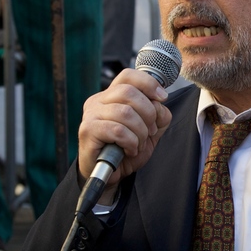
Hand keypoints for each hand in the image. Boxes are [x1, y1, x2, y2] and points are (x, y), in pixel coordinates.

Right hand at [77, 69, 172, 191]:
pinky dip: (131, 142)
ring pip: (125, 112)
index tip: (162, 98)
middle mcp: (98, 100)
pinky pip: (117, 130)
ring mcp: (91, 115)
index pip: (128, 76)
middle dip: (148, 113)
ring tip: (139, 143)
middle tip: (150, 131)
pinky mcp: (88, 131)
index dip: (149, 83)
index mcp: (111, 95)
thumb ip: (158, 114)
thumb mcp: (149, 130)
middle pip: (129, 92)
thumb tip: (159, 104)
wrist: (109, 175)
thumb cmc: (126, 150)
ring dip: (140, 131)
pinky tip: (130, 150)